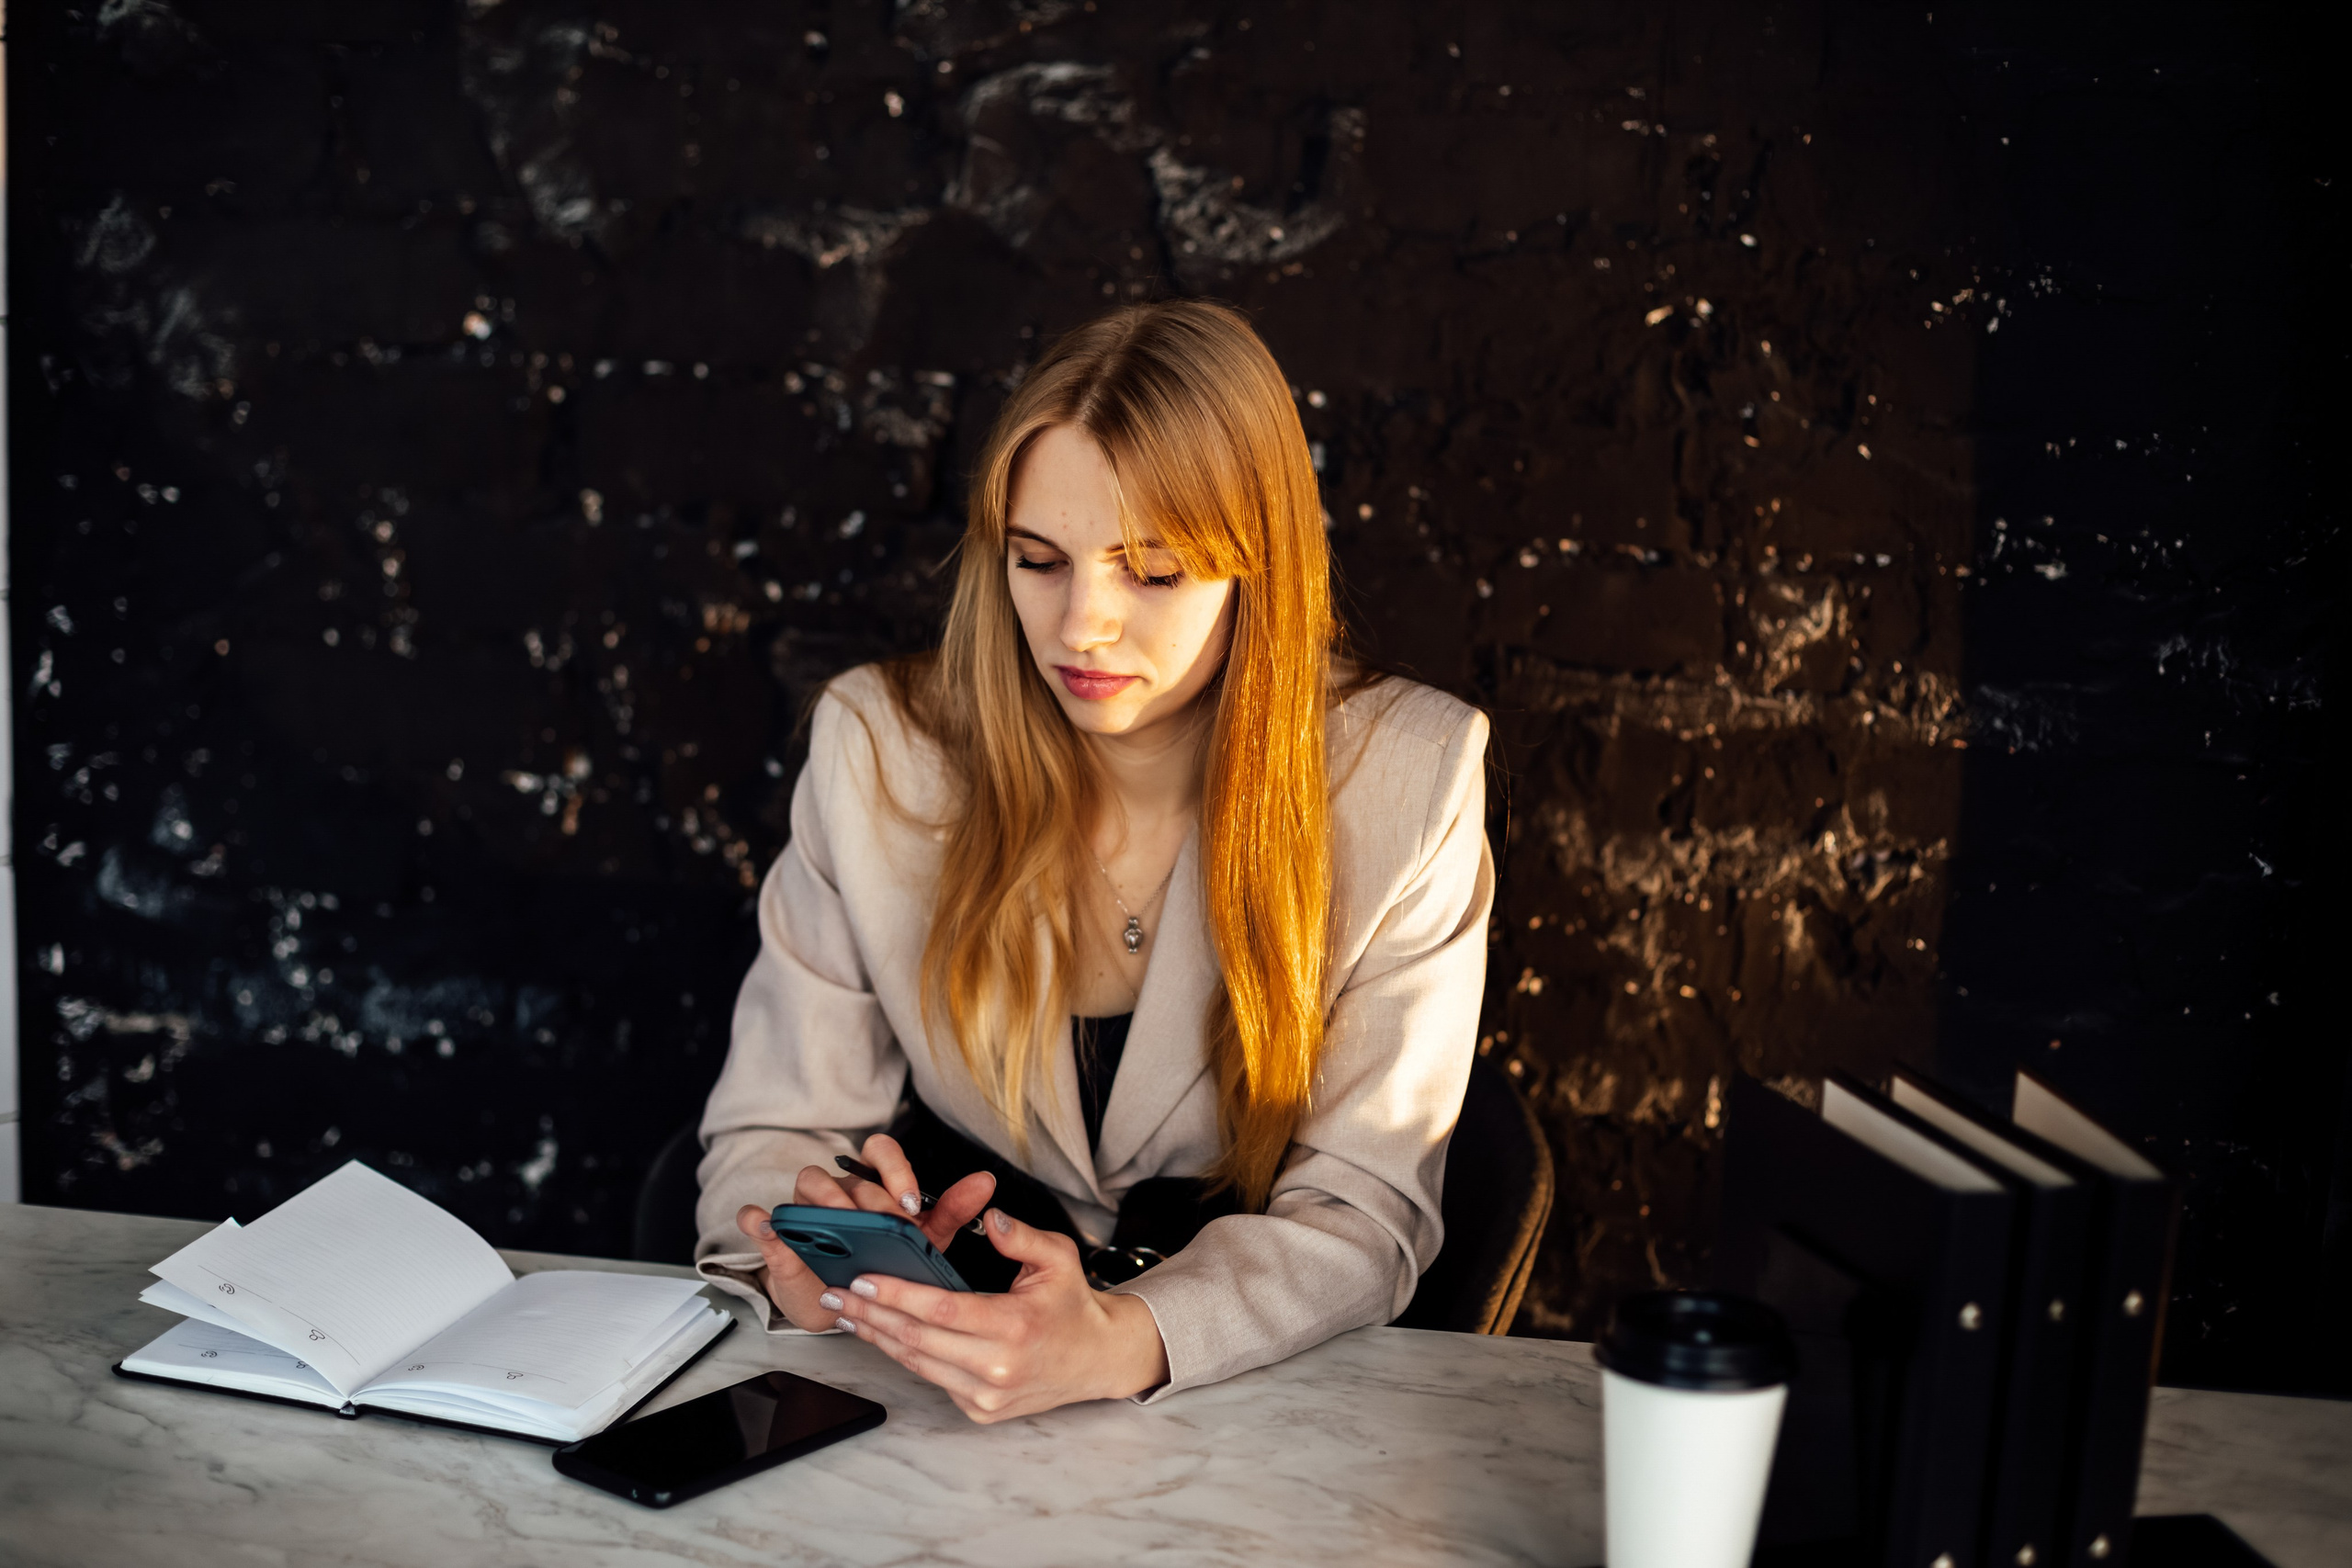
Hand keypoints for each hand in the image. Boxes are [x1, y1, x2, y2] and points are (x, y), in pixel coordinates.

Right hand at [732, 1134, 994, 1332]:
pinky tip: (766, 1225)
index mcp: (874, 1185)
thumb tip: (986, 1182)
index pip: (881, 1150)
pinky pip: (759, 1218)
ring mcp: (805, 1208)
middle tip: (884, 1231)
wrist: (844, 1304)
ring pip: (810, 1183)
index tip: (910, 1206)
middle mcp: (840, 1189)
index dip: (896, 1171)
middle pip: (851, 1177)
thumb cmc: (883, 1263)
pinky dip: (760, 1220)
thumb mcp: (922, 1241)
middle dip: (870, 1202)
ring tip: (839, 1226)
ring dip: (826, 1202)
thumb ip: (951, 1210)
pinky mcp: (777, 1234)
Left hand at [828, 1206, 1170, 1421]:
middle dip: (870, 1315)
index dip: (897, 1295)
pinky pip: (931, 1378)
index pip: (942, 1309)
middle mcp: (997, 1367)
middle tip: (836, 1293)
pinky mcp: (979, 1410)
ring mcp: (986, 1395)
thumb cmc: (1073, 1306)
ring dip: (877, 1336)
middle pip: (917, 1339)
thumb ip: (1021, 1236)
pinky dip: (903, 1354)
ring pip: (917, 1363)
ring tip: (846, 1312)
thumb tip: (989, 1216)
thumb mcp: (1059, 1258)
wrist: (1096, 1359)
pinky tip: (882, 1333)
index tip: (863, 1280)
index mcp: (1015, 1326)